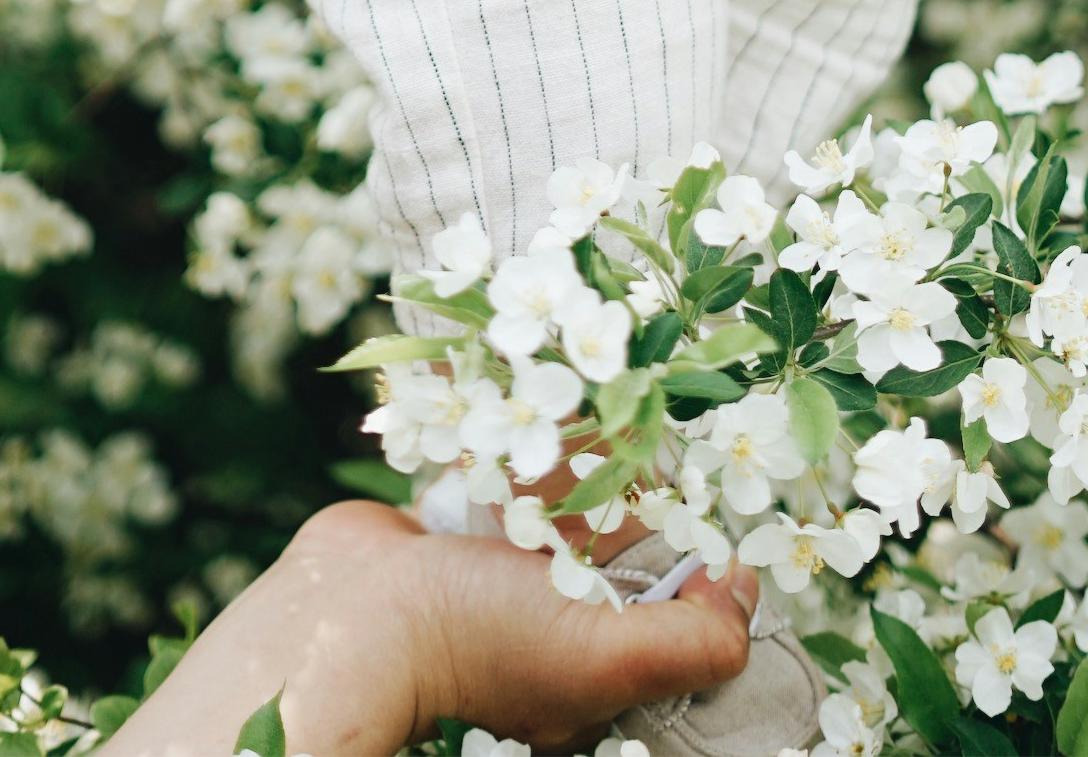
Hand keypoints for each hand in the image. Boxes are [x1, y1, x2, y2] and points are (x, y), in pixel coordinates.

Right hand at [106, 501, 755, 756]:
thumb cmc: (473, 638)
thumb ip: (692, 642)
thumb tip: (743, 594)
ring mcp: (501, 570)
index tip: (687, 502)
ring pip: (561, 494)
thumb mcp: (602, 659)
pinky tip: (510, 421)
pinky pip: (504, 471)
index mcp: (592, 665)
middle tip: (615, 458)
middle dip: (617, 490)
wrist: (344, 613)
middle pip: (617, 539)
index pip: (666, 603)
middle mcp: (551, 620)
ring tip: (554, 439)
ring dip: (562, 459)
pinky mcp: (457, 523)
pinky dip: (508, 444)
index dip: (685, 554)